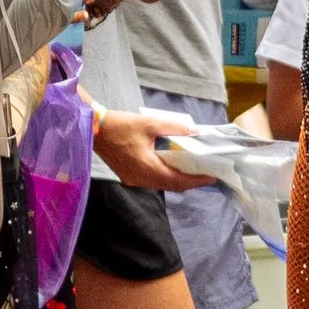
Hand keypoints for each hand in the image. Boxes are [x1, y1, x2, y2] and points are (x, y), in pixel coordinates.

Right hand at [91, 109, 216, 191]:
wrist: (95, 130)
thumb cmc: (121, 126)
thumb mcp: (150, 123)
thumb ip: (174, 128)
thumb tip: (195, 131)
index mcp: (148, 169)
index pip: (178, 181)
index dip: (196, 181)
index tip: (212, 178)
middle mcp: (141, 179)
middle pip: (171, 185)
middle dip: (190, 181)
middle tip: (207, 174)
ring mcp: (134, 180)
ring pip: (162, 184)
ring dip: (178, 179)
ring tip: (194, 170)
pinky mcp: (129, 176)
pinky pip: (153, 180)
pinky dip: (166, 176)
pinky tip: (173, 166)